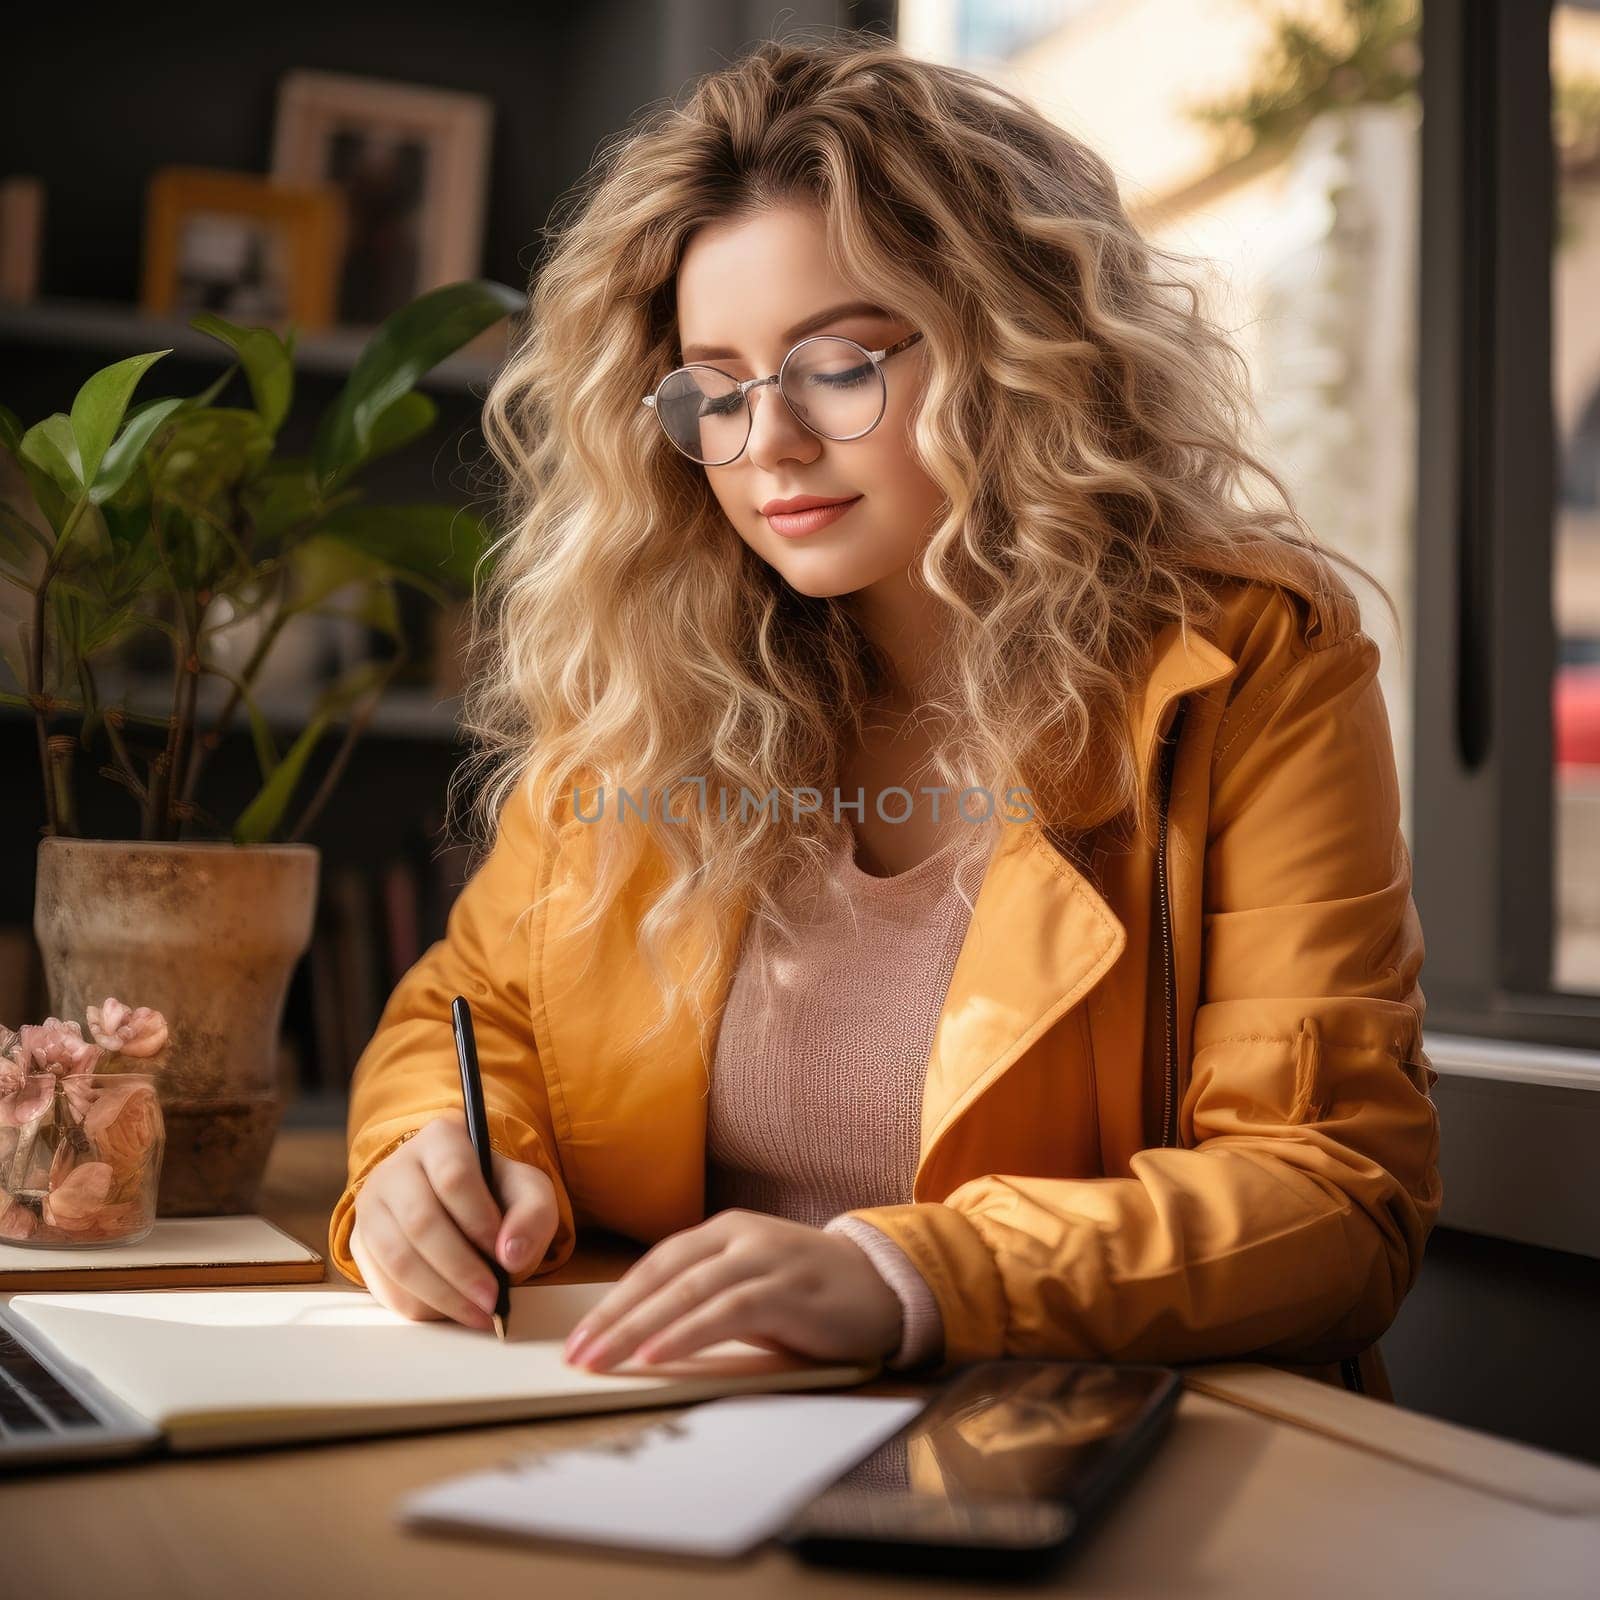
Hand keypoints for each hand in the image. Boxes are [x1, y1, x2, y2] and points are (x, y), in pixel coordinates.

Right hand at [349, 1113, 557, 1329]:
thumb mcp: (529, 1192)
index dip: (479, 1221)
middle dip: (460, 1269)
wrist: (460, 1204)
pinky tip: (451, 1312)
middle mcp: (396, 1167)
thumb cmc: (497, 1194)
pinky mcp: (361, 1243)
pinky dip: (419, 1306)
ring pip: (397, 1257)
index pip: (453, 1176)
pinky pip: (383, 1284)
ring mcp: (372, 1206)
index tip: (504, 1254)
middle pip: (421, 1221)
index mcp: (440, 1140)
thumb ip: (533, 1214)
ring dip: (440, 1295)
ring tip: (477, 1314)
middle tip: (491, 1300)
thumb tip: (510, 1255)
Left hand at [562, 1209, 903, 1370]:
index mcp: (724, 1232)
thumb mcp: (751, 1286)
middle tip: (576, 1356)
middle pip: (662, 1277)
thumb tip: (640, 1334)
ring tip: (603, 1360)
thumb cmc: (810, 1294)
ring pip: (687, 1291)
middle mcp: (740, 1237)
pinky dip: (687, 1334)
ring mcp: (765, 1259)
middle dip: (614, 1318)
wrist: (886, 1285)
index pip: (655, 1265)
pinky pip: (726, 1311)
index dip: (613, 1301)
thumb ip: (705, 1297)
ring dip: (638, 1328)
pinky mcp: (787, 1289)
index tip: (579, 1338)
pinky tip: (657, 1356)